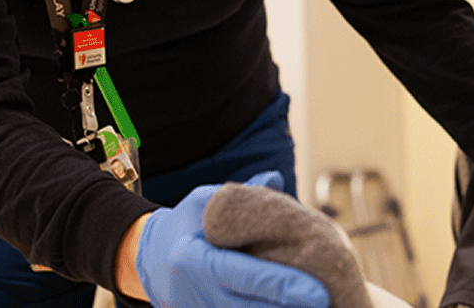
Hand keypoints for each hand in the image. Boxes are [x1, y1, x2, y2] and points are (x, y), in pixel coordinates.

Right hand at [136, 171, 330, 307]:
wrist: (147, 258)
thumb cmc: (185, 226)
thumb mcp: (205, 202)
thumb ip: (240, 195)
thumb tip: (274, 178)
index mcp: (192, 259)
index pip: (243, 274)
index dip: (281, 284)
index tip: (317, 290)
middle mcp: (191, 292)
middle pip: (247, 307)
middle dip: (287, 307)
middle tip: (326, 302)